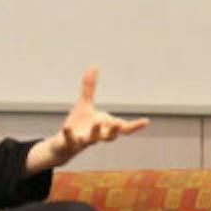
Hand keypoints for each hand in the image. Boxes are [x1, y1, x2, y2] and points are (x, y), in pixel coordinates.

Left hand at [32, 67, 149, 171]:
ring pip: (93, 138)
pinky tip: (67, 127)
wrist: (64, 144)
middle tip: (118, 124)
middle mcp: (98, 135)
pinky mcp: (70, 142)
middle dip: (115, 130)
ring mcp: (84, 140)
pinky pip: (70, 139)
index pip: (123, 128)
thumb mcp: (85, 103)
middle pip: (110, 135)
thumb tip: (93, 66)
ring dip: (96, 131)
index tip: (146, 121)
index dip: (135, 125)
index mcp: (105, 126)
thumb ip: (90, 87)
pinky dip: (69, 134)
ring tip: (96, 122)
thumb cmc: (79, 124)